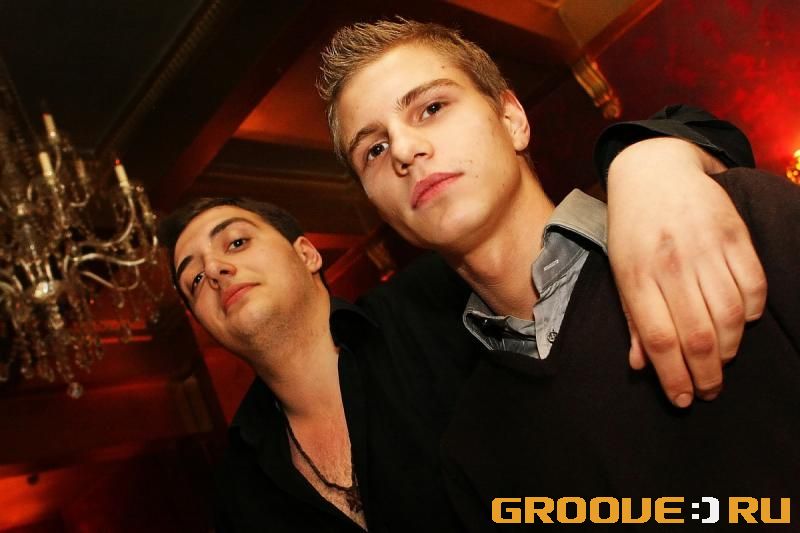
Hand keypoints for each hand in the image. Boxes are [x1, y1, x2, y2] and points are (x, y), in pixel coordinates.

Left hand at [607, 137, 765, 406]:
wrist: (654, 172)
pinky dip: (751, 312)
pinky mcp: (733, 234)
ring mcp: (704, 248)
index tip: (682, 400)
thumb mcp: (621, 273)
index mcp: (636, 277)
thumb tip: (641, 365)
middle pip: (697, 334)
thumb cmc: (632, 231)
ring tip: (721, 362)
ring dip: (729, 349)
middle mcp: (671, 265)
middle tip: (709, 391)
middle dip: (706, 374)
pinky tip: (740, 322)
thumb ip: (633, 319)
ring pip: (729, 315)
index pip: (659, 338)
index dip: (673, 376)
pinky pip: (753, 285)